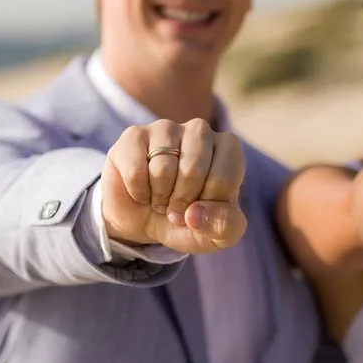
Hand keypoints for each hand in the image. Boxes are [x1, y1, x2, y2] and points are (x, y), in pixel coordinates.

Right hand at [100, 118, 247, 254]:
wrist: (145, 219)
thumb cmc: (189, 220)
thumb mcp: (217, 233)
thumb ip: (224, 226)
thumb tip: (196, 214)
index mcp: (228, 148)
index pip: (224, 178)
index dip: (209, 205)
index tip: (202, 208)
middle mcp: (200, 130)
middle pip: (192, 170)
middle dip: (182, 201)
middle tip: (177, 207)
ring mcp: (165, 128)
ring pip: (162, 168)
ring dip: (159, 196)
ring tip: (160, 197)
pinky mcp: (134, 135)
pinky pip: (135, 169)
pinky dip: (138, 191)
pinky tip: (141, 189)